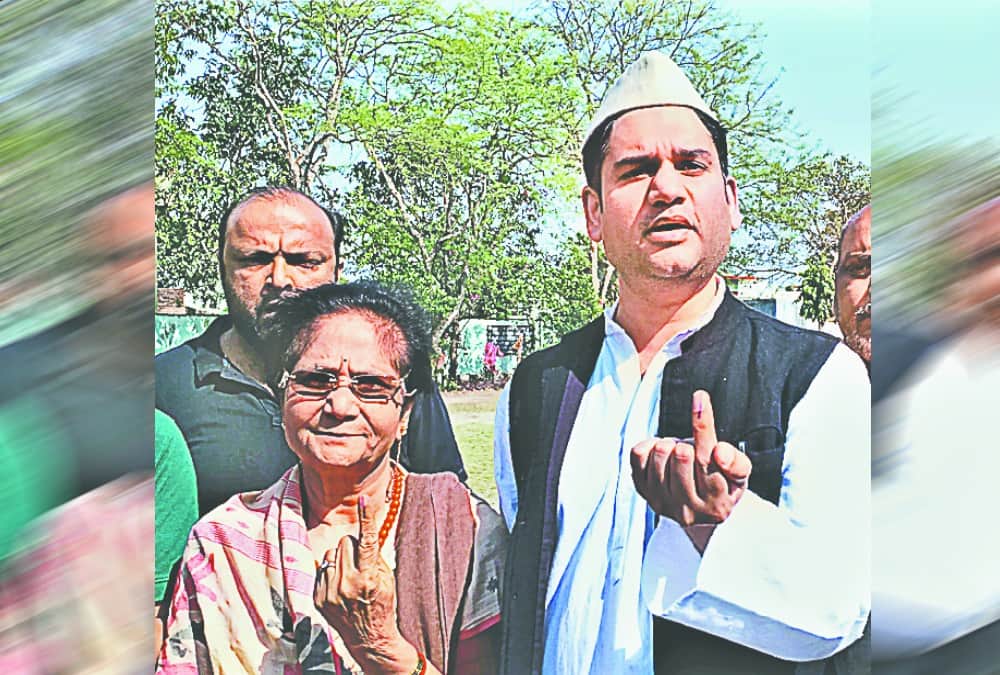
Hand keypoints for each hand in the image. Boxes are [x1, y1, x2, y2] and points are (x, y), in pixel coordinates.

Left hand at [314, 496, 414, 673]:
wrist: (368, 637)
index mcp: (368, 577)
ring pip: (331, 553)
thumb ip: (374, 556)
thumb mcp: (386, 578)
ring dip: (339, 559)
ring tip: (349, 577)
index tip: (364, 499)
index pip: (367, 540)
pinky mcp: (318, 598)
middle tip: (360, 562)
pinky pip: (322, 568)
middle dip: (352, 547)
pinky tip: (339, 587)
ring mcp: (330, 592)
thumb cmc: (381, 603)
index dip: (366, 518)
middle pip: (345, 542)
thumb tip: (363, 534)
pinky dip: (330, 572)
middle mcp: (347, 583)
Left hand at [630, 390, 751, 525]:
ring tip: (677, 454)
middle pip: (681, 455)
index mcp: (717, 502)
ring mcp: (662, 502)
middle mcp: (688, 508)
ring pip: (660, 453)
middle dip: (687, 443)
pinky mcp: (643, 493)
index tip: (699, 397)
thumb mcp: (739, 476)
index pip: (707, 458)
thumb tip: (719, 452)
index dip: (703, 424)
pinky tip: (660, 453)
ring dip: (669, 445)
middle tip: (691, 450)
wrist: (699, 513)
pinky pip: (638, 456)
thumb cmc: (721, 484)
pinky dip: (649, 445)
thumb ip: (737, 463)